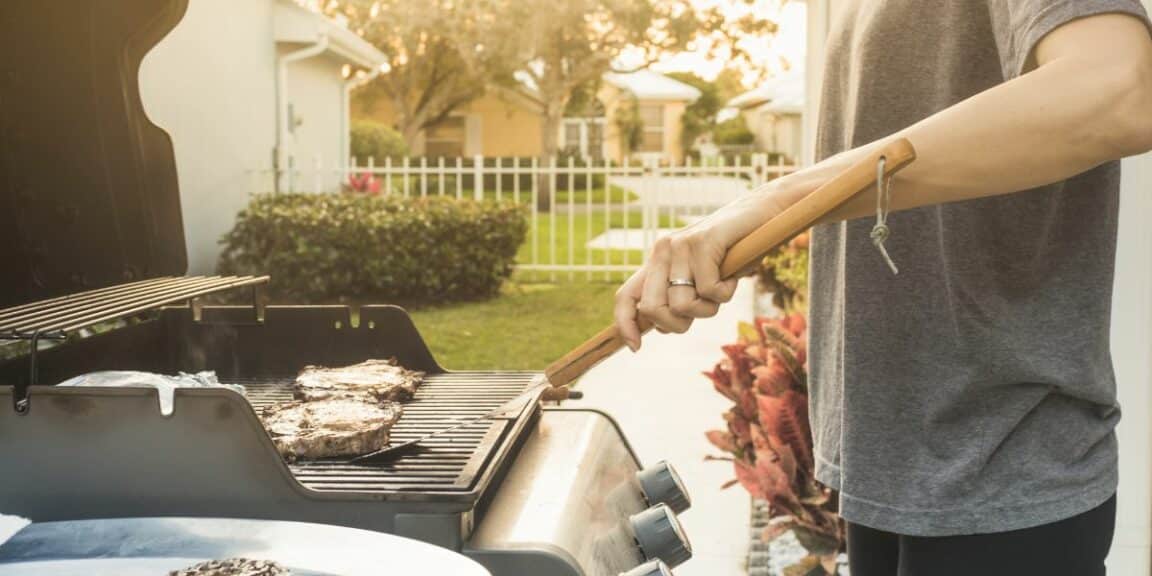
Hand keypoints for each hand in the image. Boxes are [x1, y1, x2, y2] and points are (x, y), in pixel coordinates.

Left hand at [614, 186, 789, 350]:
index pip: (626, 296)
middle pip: (653, 309)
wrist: (762, 214)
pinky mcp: (704, 241)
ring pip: (684, 305)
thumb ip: (678, 297)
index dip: (625, 325)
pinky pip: (710, 291)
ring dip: (709, 308)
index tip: (635, 347)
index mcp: (657, 261)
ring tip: (722, 286)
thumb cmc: (732, 253)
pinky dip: (727, 292)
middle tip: (703, 308)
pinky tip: (733, 275)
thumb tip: (660, 329)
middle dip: (678, 324)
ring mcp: (682, 245)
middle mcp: (663, 251)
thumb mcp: (699, 278)